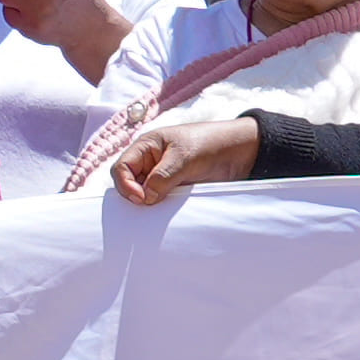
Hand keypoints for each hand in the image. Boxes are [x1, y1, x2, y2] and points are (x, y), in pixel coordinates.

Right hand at [90, 103, 258, 206]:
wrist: (238, 152)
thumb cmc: (208, 143)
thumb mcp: (184, 157)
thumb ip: (162, 177)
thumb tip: (144, 199)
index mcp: (145, 147)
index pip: (121, 168)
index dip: (125, 184)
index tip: (140, 199)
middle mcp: (149, 163)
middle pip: (127, 185)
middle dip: (134, 197)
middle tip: (147, 208)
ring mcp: (160, 178)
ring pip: (143, 197)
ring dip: (148, 206)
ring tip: (157, 213)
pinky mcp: (172, 191)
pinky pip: (159, 204)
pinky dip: (160, 210)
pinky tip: (165, 216)